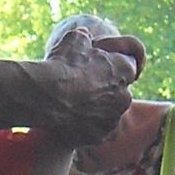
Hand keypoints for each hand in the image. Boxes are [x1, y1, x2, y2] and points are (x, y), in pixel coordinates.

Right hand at [38, 28, 141, 145]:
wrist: (46, 95)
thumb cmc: (63, 64)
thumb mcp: (75, 39)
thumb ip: (86, 38)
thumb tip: (84, 37)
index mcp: (125, 71)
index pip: (128, 65)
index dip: (111, 63)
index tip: (97, 63)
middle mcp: (125, 97)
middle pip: (118, 92)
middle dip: (104, 89)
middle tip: (81, 85)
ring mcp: (112, 120)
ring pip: (107, 113)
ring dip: (95, 109)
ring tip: (72, 103)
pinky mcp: (98, 137)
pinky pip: (94, 130)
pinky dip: (84, 126)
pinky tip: (68, 118)